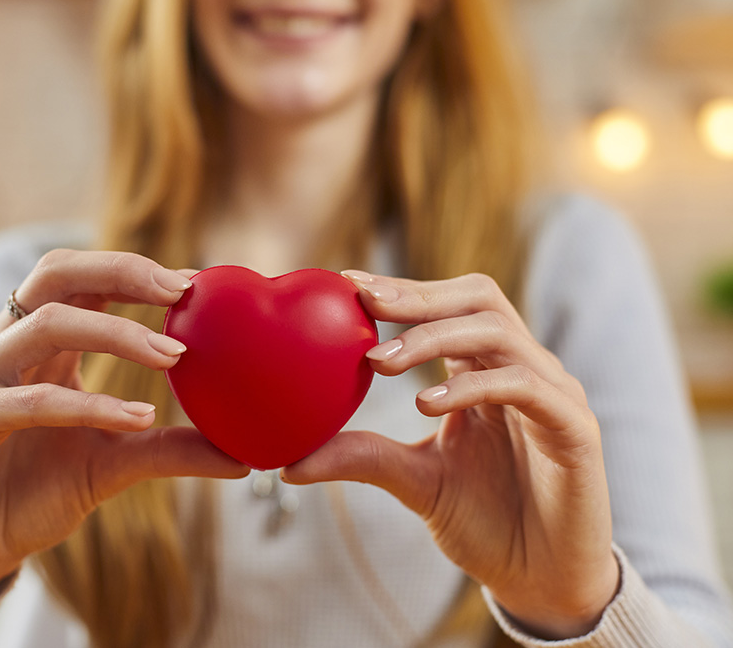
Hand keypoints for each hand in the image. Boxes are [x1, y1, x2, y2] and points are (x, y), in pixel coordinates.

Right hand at [0, 250, 247, 614]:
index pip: (81, 279)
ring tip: (174, 358)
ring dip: (118, 335)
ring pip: (48, 324)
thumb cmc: (35, 493)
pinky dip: (90, 404)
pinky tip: (138, 419)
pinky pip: (33, 398)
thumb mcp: (114, 464)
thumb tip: (242, 456)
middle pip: (56, 273)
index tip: (194, 283)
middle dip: (122, 272)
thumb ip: (169, 449)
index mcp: (37, 344)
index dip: (133, 270)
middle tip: (180, 293)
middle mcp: (3, 347)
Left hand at [282, 271, 619, 638]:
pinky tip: (425, 405)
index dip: (402, 289)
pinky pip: (526, 386)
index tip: (346, 284)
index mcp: (485, 370)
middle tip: (363, 302)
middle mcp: (522, 369)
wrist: (543, 580)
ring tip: (379, 365)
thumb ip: (363, 458)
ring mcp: (554, 394)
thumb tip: (288, 463)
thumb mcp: (413, 481)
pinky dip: (473, 387)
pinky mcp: (576, 428)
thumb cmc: (486, 522)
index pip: (448, 305)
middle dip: (417, 295)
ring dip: (433, 338)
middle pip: (478, 298)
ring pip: (498, 332)